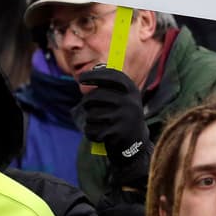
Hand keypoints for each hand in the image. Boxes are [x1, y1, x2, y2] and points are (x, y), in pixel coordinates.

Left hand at [80, 66, 151, 189]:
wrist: (135, 143)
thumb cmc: (123, 115)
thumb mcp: (123, 98)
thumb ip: (109, 86)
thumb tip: (88, 73)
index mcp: (132, 90)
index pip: (111, 76)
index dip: (94, 76)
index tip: (80, 78)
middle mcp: (130, 101)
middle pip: (95, 96)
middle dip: (86, 102)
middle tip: (87, 106)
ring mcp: (124, 117)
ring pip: (91, 115)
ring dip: (89, 120)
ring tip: (99, 123)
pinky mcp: (117, 132)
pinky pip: (92, 130)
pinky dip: (90, 133)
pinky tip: (98, 135)